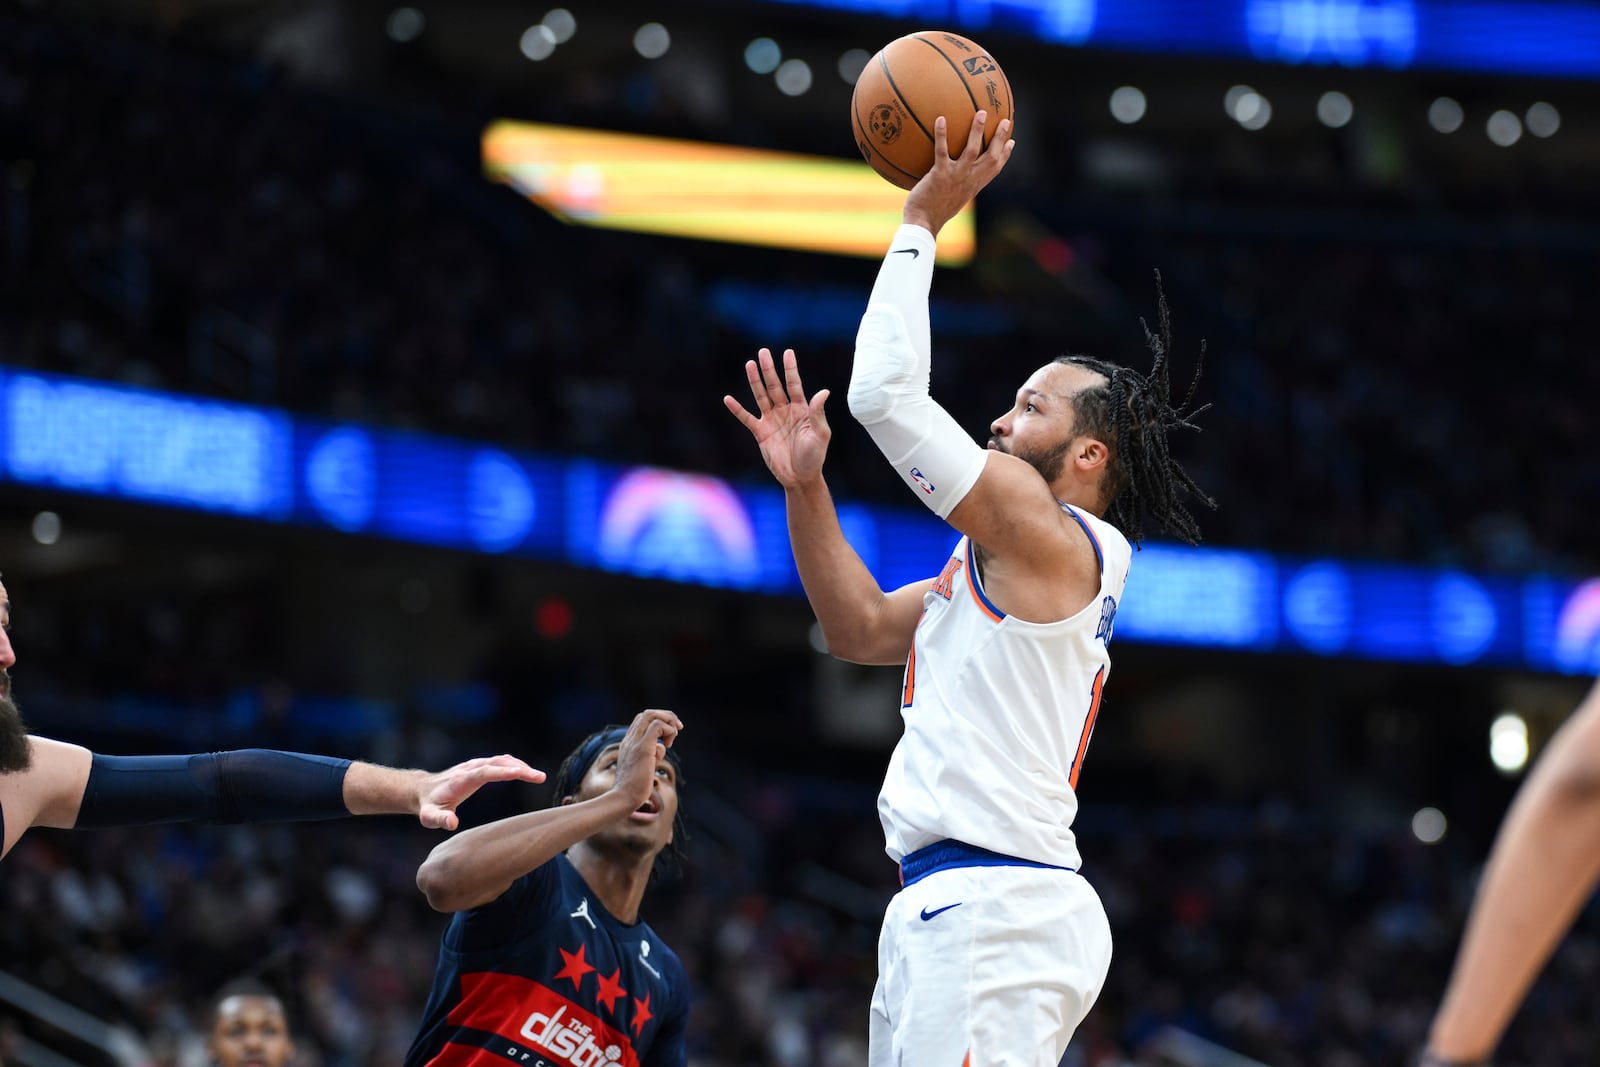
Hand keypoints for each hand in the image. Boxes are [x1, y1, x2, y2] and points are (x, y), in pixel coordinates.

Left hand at [417, 754, 544, 830]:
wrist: (423, 790)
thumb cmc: (429, 806)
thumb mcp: (430, 817)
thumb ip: (440, 820)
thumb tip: (453, 823)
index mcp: (462, 780)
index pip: (485, 772)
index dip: (503, 772)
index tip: (520, 773)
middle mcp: (470, 768)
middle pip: (498, 763)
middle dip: (520, 768)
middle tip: (540, 778)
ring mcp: (475, 765)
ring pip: (501, 760)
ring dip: (520, 766)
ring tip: (538, 777)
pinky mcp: (480, 766)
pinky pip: (500, 762)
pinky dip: (515, 765)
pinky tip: (526, 772)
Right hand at [610, 709, 682, 811]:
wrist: (623, 798)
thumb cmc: (634, 788)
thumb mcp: (643, 766)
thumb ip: (651, 754)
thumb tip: (662, 748)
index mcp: (628, 743)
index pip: (642, 721)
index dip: (659, 721)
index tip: (670, 735)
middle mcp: (630, 740)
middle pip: (647, 713)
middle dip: (667, 717)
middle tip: (678, 729)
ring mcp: (635, 742)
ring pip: (652, 715)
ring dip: (669, 722)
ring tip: (672, 740)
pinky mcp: (643, 748)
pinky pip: (658, 726)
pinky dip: (668, 730)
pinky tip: (668, 745)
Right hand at [723, 347, 831, 488]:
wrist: (800, 477)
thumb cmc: (814, 456)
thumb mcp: (820, 434)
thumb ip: (818, 413)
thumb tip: (824, 392)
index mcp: (801, 409)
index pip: (794, 384)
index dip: (790, 369)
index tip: (787, 352)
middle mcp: (785, 411)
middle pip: (775, 386)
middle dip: (769, 369)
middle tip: (763, 352)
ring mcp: (772, 420)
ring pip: (761, 396)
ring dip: (755, 381)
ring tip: (749, 364)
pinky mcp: (761, 432)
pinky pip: (746, 418)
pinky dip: (737, 410)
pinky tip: (728, 399)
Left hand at [903, 111, 1013, 236]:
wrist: (923, 224)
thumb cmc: (932, 214)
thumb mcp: (950, 201)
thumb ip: (955, 188)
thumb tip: (950, 180)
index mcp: (973, 186)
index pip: (994, 169)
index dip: (1005, 155)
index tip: (1012, 141)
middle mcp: (969, 180)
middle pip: (991, 157)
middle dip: (1000, 138)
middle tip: (1005, 120)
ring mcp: (956, 177)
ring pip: (972, 151)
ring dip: (978, 131)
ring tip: (981, 113)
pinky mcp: (940, 175)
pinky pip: (941, 151)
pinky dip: (941, 134)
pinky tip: (940, 119)